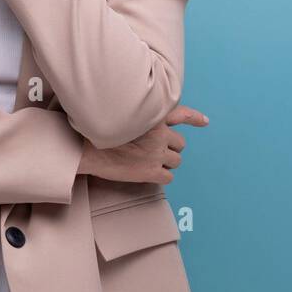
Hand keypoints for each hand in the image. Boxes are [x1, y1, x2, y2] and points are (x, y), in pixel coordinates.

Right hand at [77, 104, 209, 184]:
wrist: (86, 148)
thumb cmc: (98, 131)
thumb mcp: (123, 114)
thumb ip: (141, 116)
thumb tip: (151, 124)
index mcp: (153, 116)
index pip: (181, 114)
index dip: (195, 118)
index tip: (205, 122)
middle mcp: (159, 133)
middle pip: (180, 144)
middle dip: (170, 149)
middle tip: (155, 152)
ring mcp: (157, 153)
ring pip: (176, 161)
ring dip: (166, 163)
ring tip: (149, 162)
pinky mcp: (152, 172)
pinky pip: (168, 177)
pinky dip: (160, 176)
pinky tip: (147, 174)